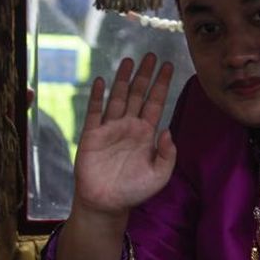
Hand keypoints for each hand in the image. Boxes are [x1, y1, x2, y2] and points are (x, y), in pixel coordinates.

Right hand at [72, 54, 175, 216]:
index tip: (168, 66)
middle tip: (152, 55)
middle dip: (145, 75)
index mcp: (146, 133)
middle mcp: (129, 126)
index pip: (155, 102)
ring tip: (129, 60)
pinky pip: (94, 112)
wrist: (106, 205)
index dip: (161, 84)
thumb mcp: (160, 176)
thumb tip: (167, 130)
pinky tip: (100, 81)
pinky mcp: (91, 136)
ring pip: (118, 97)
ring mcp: (110, 129)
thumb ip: (167, 154)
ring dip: (123, 79)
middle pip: (138, 94)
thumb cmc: (134, 191)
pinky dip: (97, 96)